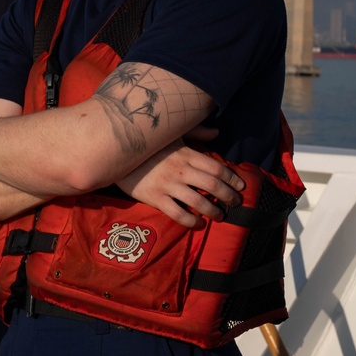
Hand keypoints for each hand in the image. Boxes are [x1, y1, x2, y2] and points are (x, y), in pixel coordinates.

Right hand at [117, 132, 243, 227]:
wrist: (115, 154)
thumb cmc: (147, 145)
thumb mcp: (171, 135)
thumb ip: (196, 132)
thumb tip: (216, 132)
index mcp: (186, 153)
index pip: (217, 168)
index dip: (232, 178)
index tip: (240, 185)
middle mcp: (180, 170)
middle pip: (213, 186)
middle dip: (229, 196)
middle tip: (236, 203)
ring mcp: (168, 185)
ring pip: (199, 202)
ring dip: (214, 211)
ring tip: (220, 215)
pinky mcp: (155, 197)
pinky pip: (178, 214)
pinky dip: (191, 221)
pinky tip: (198, 223)